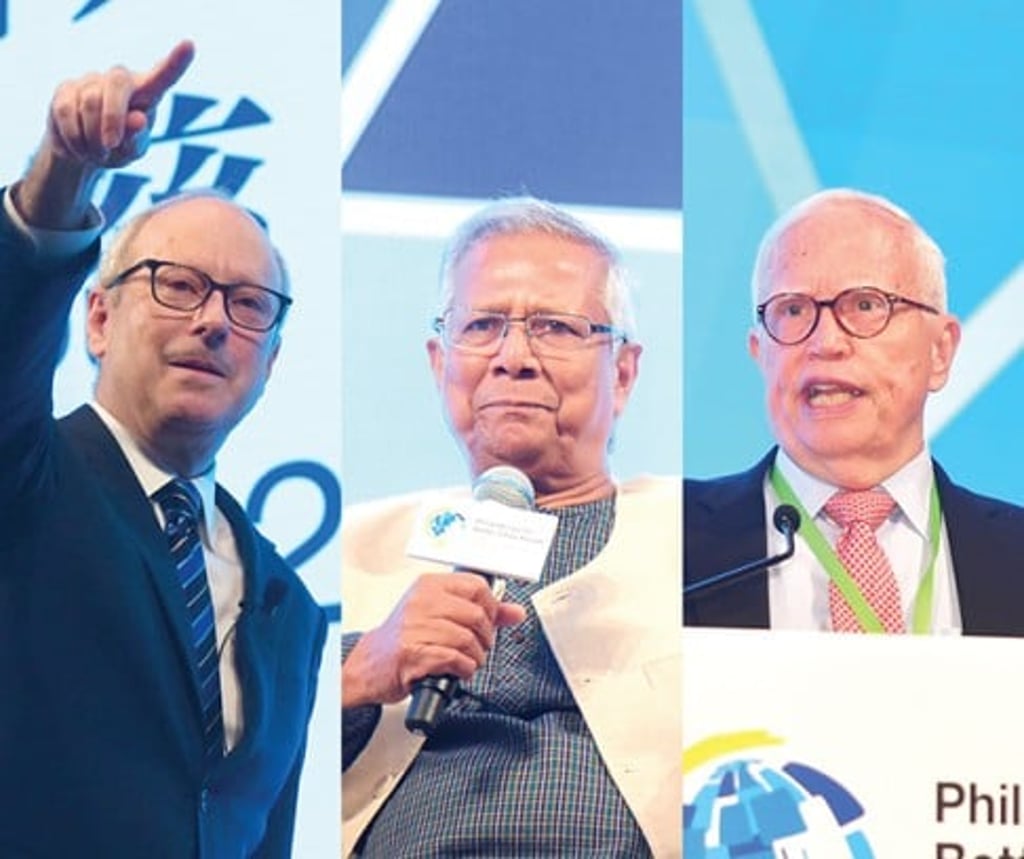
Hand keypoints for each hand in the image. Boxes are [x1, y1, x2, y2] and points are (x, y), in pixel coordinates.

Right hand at [46, 39, 194, 169]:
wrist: (84, 152)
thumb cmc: (119, 149)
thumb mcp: (132, 151)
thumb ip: (137, 138)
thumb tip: (137, 119)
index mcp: (147, 93)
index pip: (163, 76)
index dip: (176, 62)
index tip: (190, 45)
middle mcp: (120, 79)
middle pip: (116, 83)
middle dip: (112, 118)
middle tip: (110, 147)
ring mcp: (91, 80)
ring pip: (88, 103)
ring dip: (92, 136)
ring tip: (97, 154)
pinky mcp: (65, 88)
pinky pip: (66, 111)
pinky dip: (74, 137)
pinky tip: (79, 149)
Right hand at [342, 573, 526, 707]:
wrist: (369, 664)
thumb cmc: (405, 638)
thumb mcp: (440, 615)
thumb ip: (480, 612)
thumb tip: (515, 612)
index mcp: (429, 586)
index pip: (476, 586)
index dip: (491, 608)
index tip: (488, 622)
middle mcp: (421, 602)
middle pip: (477, 615)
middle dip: (485, 638)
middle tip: (478, 647)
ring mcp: (415, 627)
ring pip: (467, 640)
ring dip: (474, 657)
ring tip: (466, 660)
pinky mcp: (412, 653)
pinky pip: (454, 659)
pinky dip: (463, 669)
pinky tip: (457, 670)